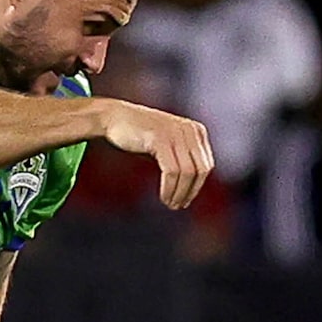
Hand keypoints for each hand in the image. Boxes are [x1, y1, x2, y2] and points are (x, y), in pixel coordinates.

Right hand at [96, 101, 215, 209]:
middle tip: (178, 206)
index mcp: (196, 130)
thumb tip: (190, 185)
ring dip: (179, 193)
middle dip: (190, 192)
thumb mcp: (168, 140)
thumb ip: (181, 154)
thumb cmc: (139, 133)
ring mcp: (175, 133)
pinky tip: (164, 197)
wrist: (115, 116)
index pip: (206, 165)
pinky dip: (169, 188)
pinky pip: (172, 171)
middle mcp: (189, 130)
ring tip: (170, 204)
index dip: (197, 187)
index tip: (185, 200)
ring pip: (187, 173)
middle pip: (200, 170)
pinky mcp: (160, 139)